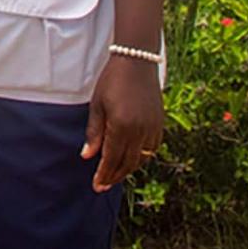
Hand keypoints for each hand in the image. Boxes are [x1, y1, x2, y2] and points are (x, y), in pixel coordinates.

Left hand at [80, 54, 164, 192]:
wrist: (137, 62)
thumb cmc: (112, 81)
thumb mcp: (97, 105)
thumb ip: (94, 133)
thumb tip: (88, 156)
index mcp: (122, 126)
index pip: (112, 159)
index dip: (104, 174)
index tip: (96, 186)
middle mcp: (140, 131)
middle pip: (127, 163)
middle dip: (114, 176)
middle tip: (103, 186)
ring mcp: (152, 128)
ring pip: (141, 159)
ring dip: (128, 169)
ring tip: (115, 176)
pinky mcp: (160, 124)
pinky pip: (151, 149)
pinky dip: (141, 158)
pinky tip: (131, 160)